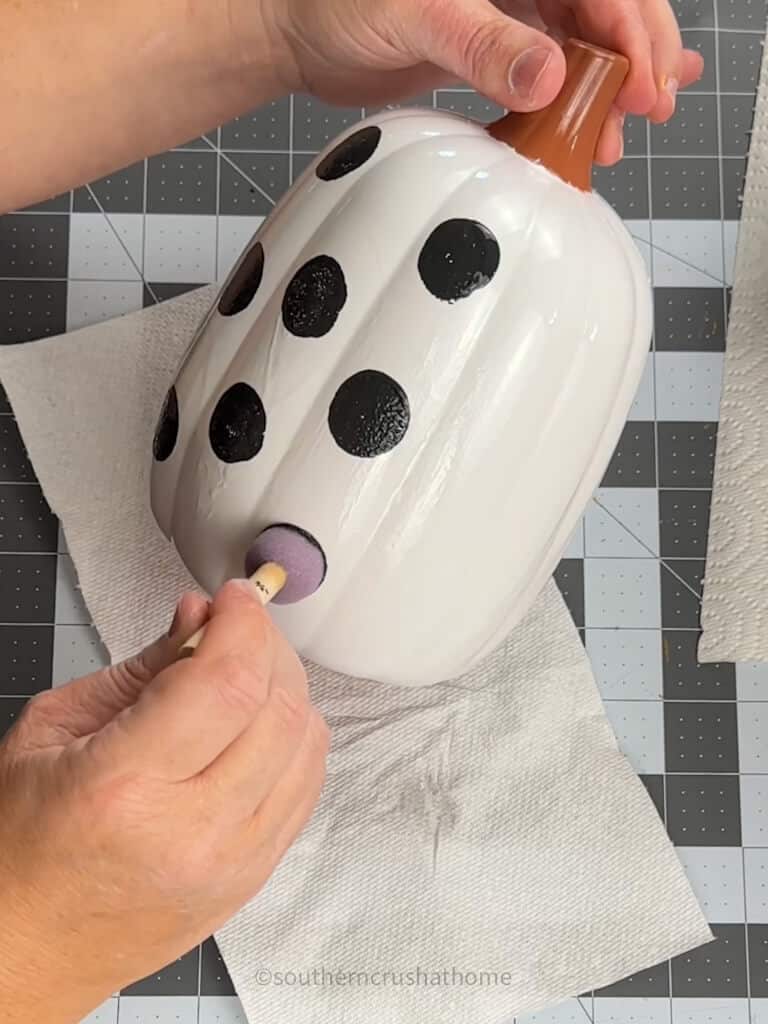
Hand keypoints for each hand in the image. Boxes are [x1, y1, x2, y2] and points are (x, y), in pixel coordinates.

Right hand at [0, 582, 328, 1023]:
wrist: (26, 947)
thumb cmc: (20, 842)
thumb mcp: (55, 730)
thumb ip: (144, 667)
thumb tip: (200, 616)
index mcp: (125, 785)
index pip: (226, 684)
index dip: (244, 624)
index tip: (238, 597)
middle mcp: (192, 830)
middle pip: (279, 708)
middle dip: (268, 645)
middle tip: (239, 626)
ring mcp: (233, 862)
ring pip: (307, 744)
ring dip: (287, 688)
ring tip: (246, 672)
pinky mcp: (254, 878)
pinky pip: (308, 787)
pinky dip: (295, 737)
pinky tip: (261, 722)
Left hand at [254, 0, 702, 164]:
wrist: (296, 32)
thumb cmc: (337, 2)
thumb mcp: (415, 16)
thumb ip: (482, 45)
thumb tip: (549, 76)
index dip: (631, 28)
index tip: (643, 82)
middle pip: (602, 5)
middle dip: (634, 56)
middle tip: (652, 108)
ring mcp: (508, 4)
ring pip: (581, 39)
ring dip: (607, 85)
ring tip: (622, 133)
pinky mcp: (491, 42)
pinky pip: (547, 64)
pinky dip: (574, 92)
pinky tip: (600, 113)